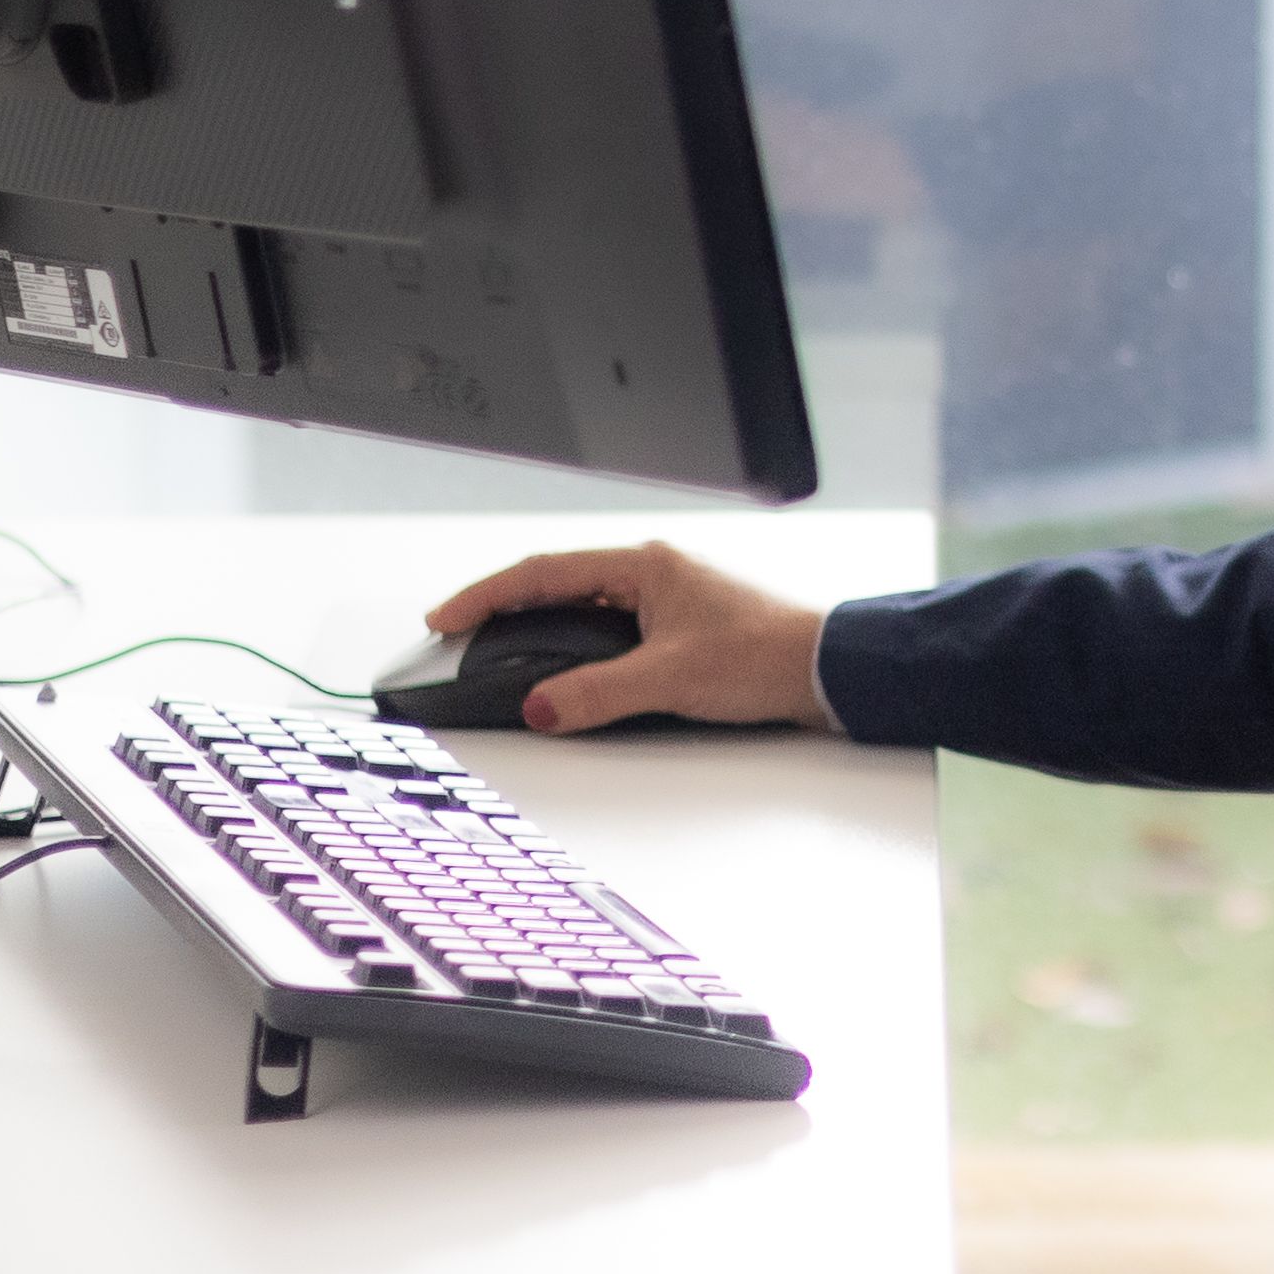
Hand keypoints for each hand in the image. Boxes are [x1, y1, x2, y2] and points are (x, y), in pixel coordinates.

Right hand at [420, 540, 837, 735]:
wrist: (829, 666)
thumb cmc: (766, 654)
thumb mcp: (670, 678)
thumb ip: (598, 693)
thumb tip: (540, 707)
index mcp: (645, 566)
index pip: (545, 572)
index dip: (487, 595)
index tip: (445, 617)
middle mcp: (655, 572)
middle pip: (560, 584)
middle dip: (505, 608)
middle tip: (459, 633)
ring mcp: (671, 598)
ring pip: (587, 608)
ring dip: (543, 628)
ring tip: (500, 652)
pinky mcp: (686, 627)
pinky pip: (614, 630)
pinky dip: (579, 648)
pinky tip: (570, 672)